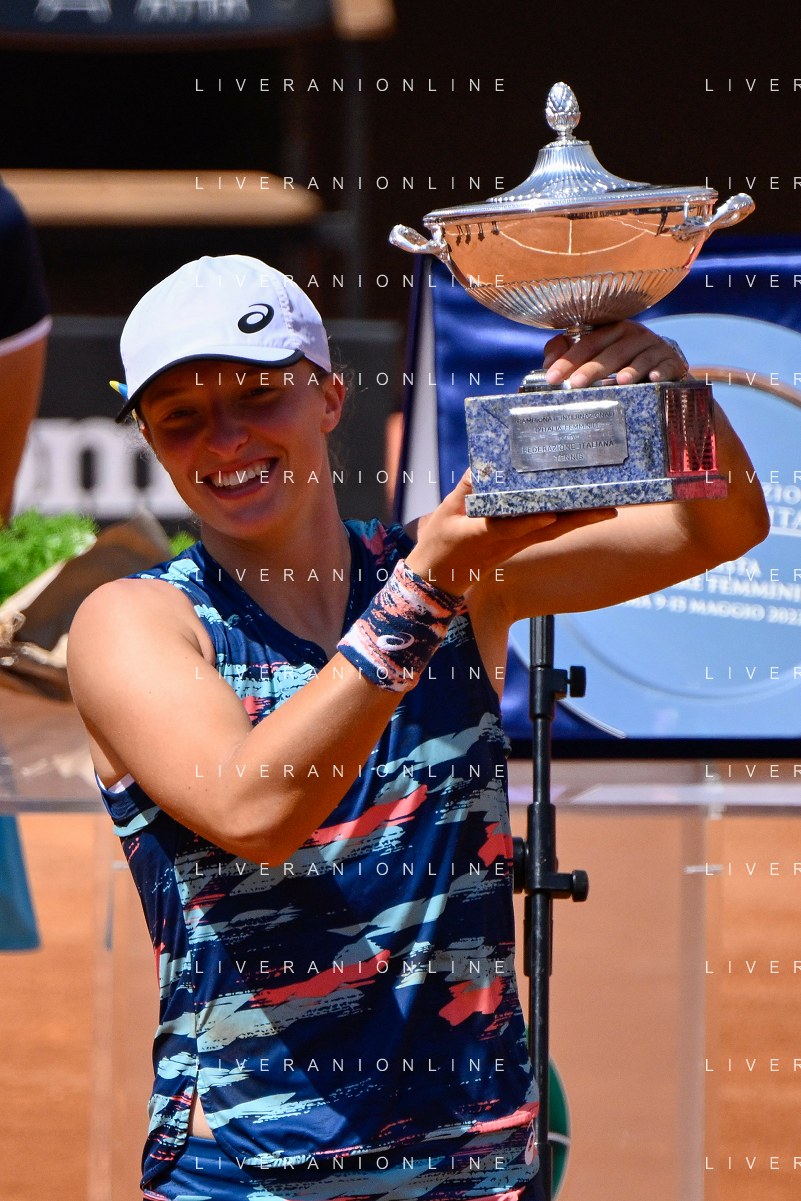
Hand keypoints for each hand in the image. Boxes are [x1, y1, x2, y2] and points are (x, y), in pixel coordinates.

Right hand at [406, 469, 615, 596]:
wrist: (437, 581)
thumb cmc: (438, 544)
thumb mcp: (444, 512)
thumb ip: (465, 488)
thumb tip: (483, 464)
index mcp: (480, 535)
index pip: (507, 529)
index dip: (529, 522)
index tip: (549, 515)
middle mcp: (504, 543)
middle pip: (546, 531)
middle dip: (577, 519)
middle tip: (608, 508)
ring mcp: (514, 547)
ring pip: (551, 533)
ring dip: (580, 521)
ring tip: (608, 509)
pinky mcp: (518, 547)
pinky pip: (546, 534)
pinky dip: (566, 522)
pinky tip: (584, 512)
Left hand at [542, 321, 687, 388]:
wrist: (663, 365)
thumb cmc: (622, 360)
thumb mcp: (596, 354)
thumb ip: (568, 352)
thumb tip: (547, 363)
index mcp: (612, 330)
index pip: (588, 342)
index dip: (569, 358)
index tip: (552, 376)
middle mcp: (634, 334)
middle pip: (611, 351)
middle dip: (592, 368)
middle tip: (575, 384)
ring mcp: (654, 347)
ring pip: (639, 358)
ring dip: (629, 370)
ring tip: (619, 382)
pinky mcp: (672, 361)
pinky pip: (666, 365)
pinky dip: (660, 372)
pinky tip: (654, 379)